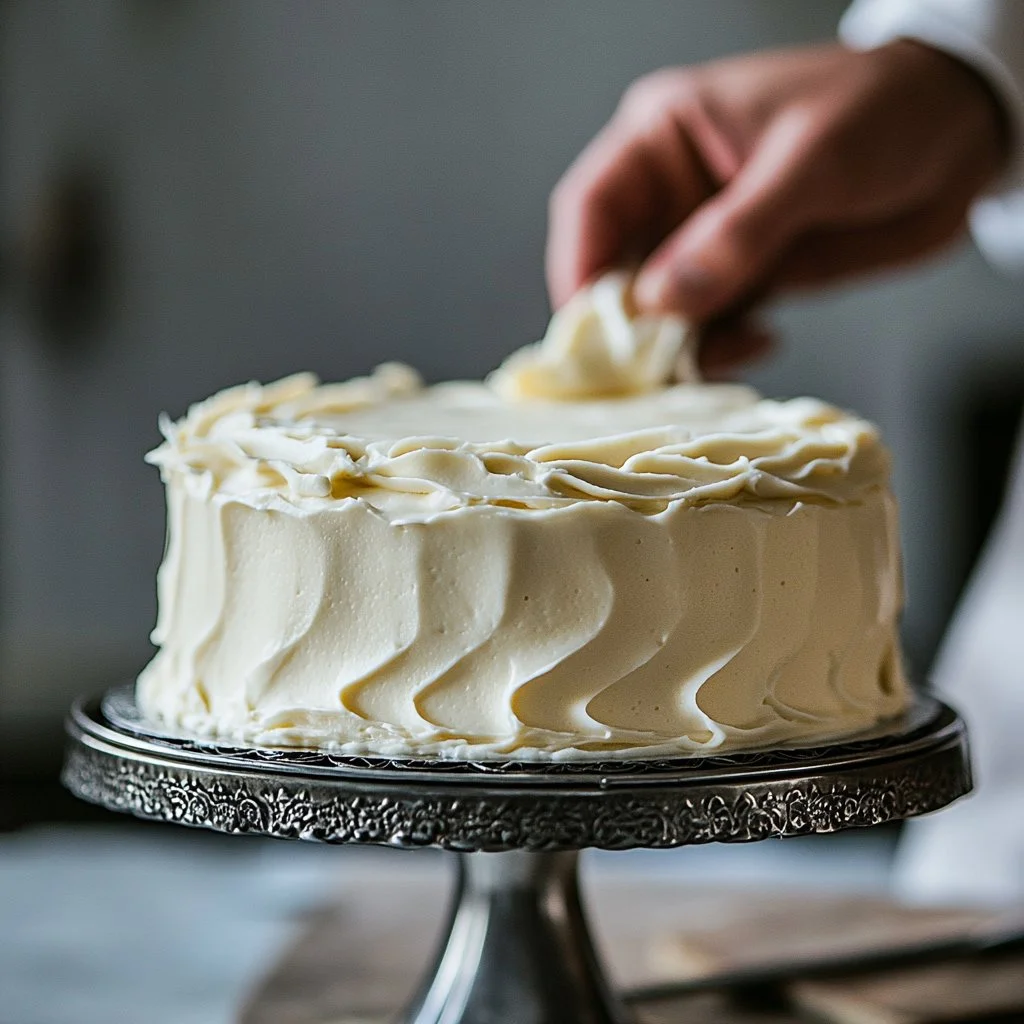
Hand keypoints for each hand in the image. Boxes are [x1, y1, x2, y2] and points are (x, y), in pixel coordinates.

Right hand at [547, 42, 1007, 373]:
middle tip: (650, 372)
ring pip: (659, 311)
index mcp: (664, 138)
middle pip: (615, 272)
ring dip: (675, 348)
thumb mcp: (809, 163)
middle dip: (627, 327)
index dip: (579, 273)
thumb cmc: (883, 111)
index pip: (591, 209)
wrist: (962, 133)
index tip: (592, 335)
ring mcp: (706, 240)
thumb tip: (663, 302)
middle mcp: (672, 193)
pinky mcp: (742, 276)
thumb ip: (736, 233)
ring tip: (717, 361)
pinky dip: (718, 350)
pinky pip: (708, 327)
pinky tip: (759, 341)